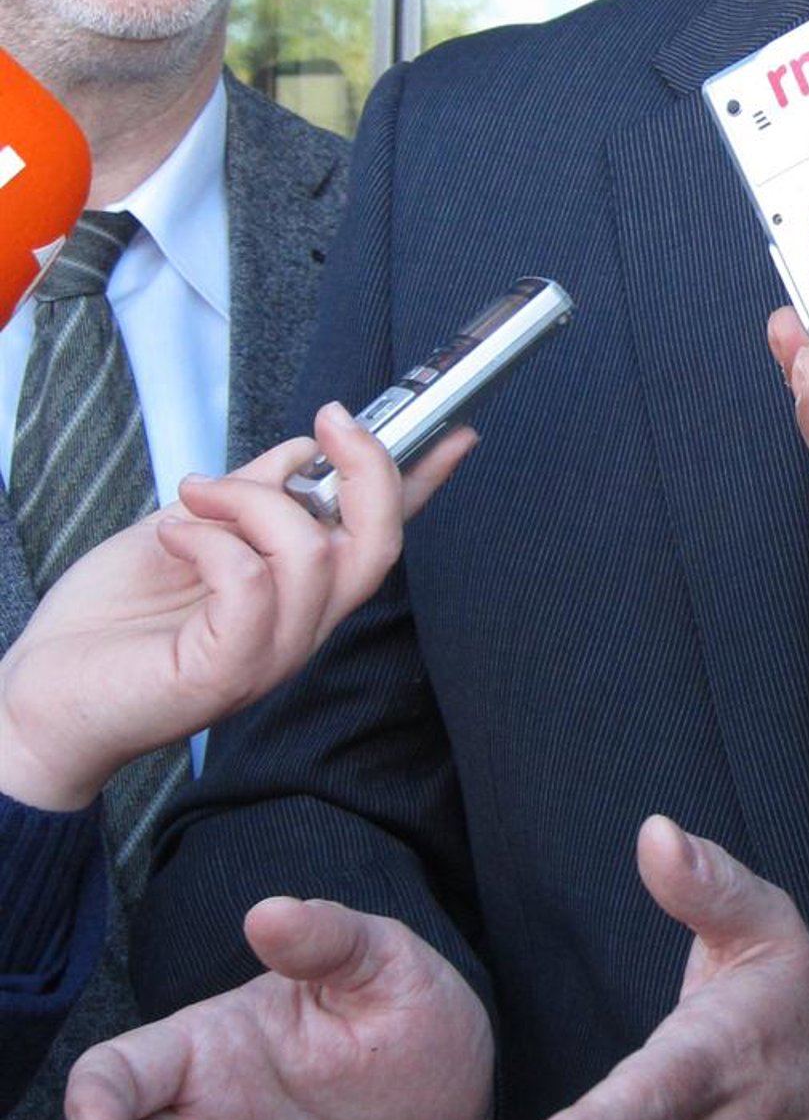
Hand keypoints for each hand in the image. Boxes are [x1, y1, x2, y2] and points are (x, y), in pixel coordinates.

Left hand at [0, 404, 473, 810]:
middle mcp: (299, 626)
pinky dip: (211, 540)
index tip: (456, 430)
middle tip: (328, 421)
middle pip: (380, 544)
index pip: (379, 534)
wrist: (39, 697)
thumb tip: (302, 452)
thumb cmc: (108, 623)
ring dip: (249, 502)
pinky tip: (173, 537)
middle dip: (367, 470)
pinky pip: (251, 584)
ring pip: (313, 554)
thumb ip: (248, 494)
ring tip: (193, 498)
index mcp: (297, 592)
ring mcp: (269, 654)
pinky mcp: (228, 672)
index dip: (423, 482)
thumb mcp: (187, 528)